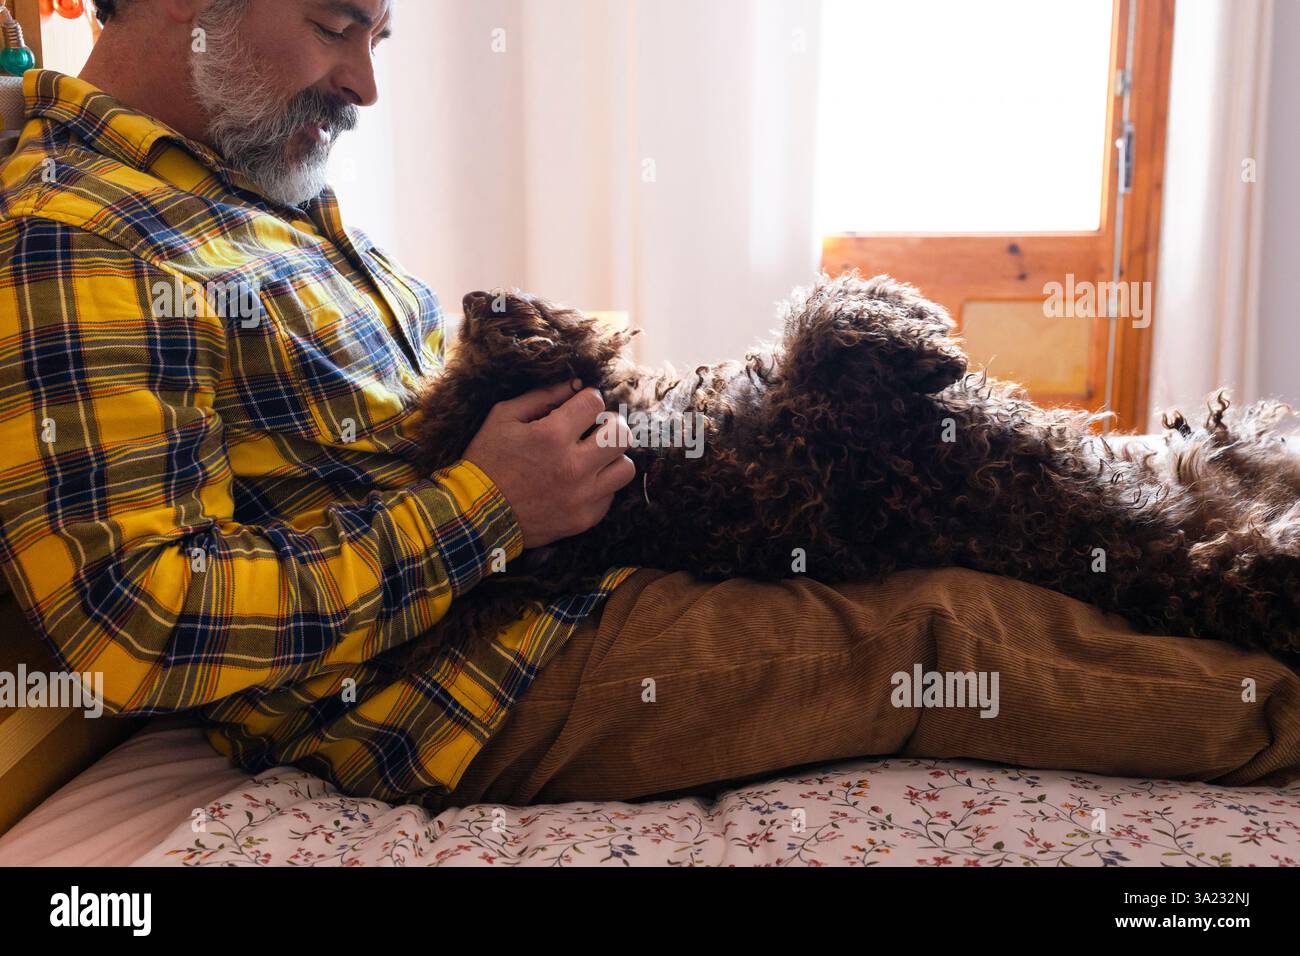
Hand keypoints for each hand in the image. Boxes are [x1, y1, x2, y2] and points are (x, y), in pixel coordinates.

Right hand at [463, 380, 635, 548]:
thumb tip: (576, 384)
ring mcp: (582, 496)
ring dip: (612, 457)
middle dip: (609, 424)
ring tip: (593, 456)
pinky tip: (582, 481)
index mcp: (552, 436)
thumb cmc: (486, 461)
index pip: (595, 402)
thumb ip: (542, 396)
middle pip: (621, 434)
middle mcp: (573, 466)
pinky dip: (601, 485)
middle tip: (594, 428)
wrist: (475, 516)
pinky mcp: (584, 518)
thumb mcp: (503, 417)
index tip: (579, 405)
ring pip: (625, 467)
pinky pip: (611, 495)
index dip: (587, 398)